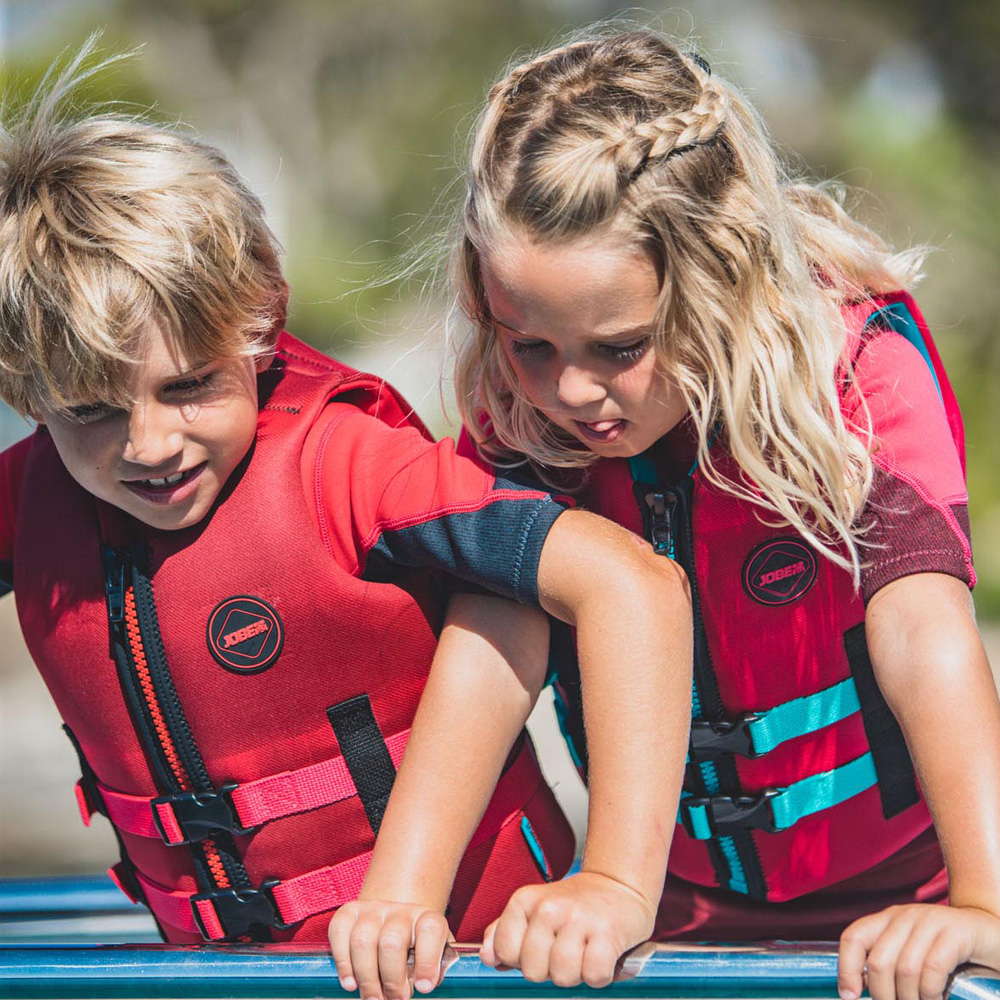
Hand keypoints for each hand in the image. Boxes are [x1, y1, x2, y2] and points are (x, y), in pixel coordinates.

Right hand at [329, 900, 451, 999]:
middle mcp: (400, 910)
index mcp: (426, 919)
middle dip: (392, 980)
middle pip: (392, 941)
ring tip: (373, 998)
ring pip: (363, 941)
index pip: (430, 930)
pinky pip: (339, 932)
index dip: (427, 960)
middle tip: (395, 999)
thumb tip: (422, 984)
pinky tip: (351, 983)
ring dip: (367, 978)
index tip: (424, 988)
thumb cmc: (414, 949)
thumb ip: (432, 970)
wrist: (393, 923)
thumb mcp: (432, 958)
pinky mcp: (349, 912)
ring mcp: (373, 909)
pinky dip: (342, 963)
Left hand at [480, 871, 655, 987]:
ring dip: (576, 973)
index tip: (540, 946)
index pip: (505, 952)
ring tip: (584, 951)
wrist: (619, 887)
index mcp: (525, 900)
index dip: (522, 959)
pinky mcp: (607, 932)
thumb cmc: (574, 905)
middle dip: (550, 970)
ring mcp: (578, 918)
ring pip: (562, 977)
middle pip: (532, 971)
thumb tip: (486, 956)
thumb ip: (505, 932)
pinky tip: (602, 955)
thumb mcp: (534, 909)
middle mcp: (549, 906)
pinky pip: (594, 976)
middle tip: (566, 949)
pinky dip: (600, 974)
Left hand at [838, 903, 999, 999]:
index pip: (853, 938)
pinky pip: (933, 968)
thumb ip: (889, 964)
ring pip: (905, 969)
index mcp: (887, 920)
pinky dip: (931, 993)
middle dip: (884, 996)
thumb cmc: (948, 952)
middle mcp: (904, 916)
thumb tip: (861, 989)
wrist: (990, 933)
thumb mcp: (912, 954)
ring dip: (910, 999)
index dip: (846, 968)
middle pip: (879, 962)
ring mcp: (929, 921)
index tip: (849, 996)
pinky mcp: (955, 932)